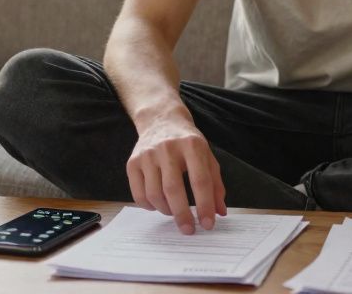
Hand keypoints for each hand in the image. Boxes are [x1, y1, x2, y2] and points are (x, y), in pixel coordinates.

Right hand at [126, 112, 226, 233]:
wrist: (161, 120)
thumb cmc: (188, 143)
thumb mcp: (208, 157)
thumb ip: (216, 184)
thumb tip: (219, 212)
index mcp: (192, 145)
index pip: (200, 180)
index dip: (205, 205)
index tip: (207, 224)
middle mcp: (167, 148)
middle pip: (173, 189)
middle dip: (182, 215)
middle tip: (189, 230)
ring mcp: (147, 155)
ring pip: (154, 194)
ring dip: (166, 211)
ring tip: (174, 213)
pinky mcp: (132, 162)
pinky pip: (138, 194)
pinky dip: (149, 206)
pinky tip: (159, 205)